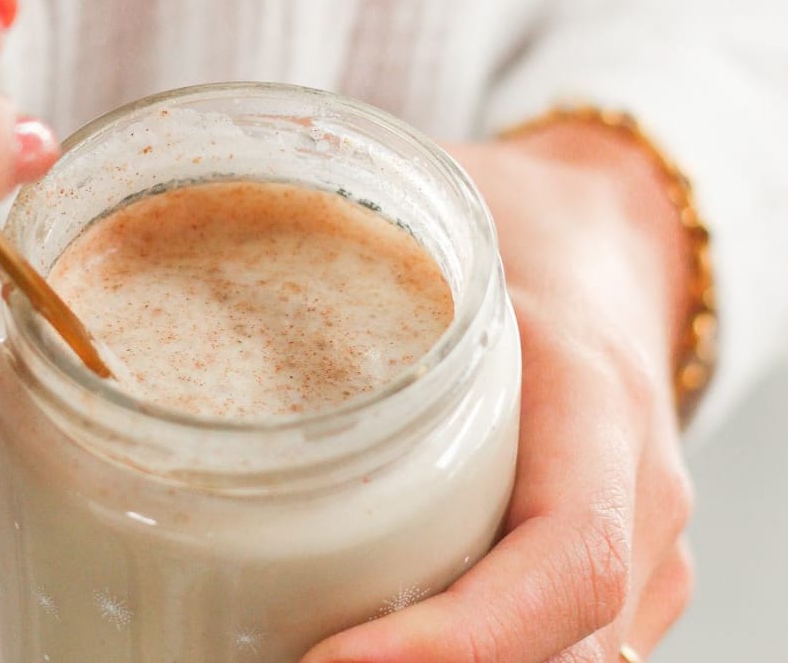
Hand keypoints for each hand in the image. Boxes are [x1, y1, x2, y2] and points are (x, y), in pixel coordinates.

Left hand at [303, 122, 694, 661]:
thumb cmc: (528, 223)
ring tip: (296, 653)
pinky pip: (557, 651)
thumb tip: (144, 173)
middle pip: (557, 653)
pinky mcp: (614, 575)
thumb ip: (322, 188)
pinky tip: (369, 652)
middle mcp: (638, 498)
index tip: (328, 658)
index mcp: (596, 403)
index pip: (566, 562)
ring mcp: (643, 550)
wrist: (619, 242)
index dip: (459, 639)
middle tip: (269, 661)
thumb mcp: (446, 195)